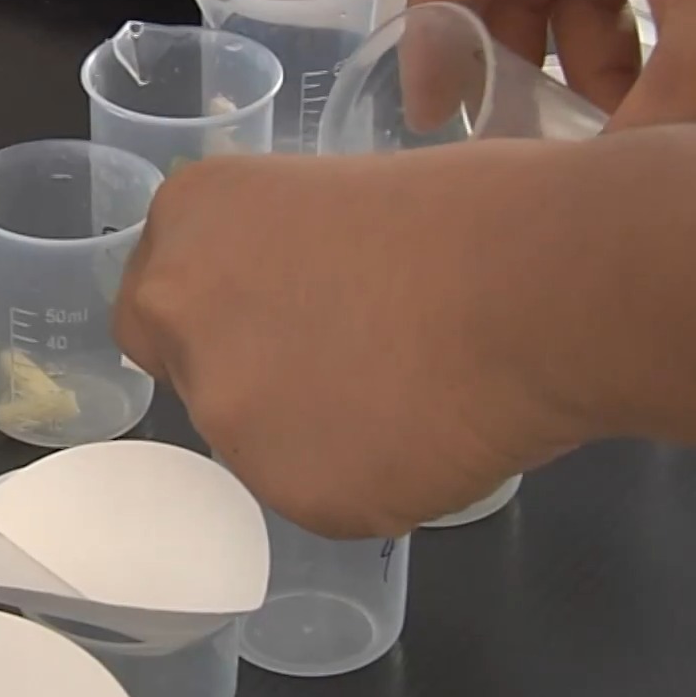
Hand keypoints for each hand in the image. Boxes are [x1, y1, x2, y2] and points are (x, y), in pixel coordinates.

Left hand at [110, 145, 596, 539]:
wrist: (540, 285)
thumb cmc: (473, 212)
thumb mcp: (340, 197)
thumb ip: (282, 260)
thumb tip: (299, 311)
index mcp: (191, 221)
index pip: (155, 304)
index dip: (220, 320)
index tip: (282, 322)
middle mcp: (182, 316)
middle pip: (196, 378)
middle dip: (262, 380)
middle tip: (358, 363)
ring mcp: (230, 415)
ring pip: (260, 447)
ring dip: (320, 435)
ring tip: (417, 393)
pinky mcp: (291, 493)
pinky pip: (323, 499)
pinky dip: (374, 481)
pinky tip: (434, 434)